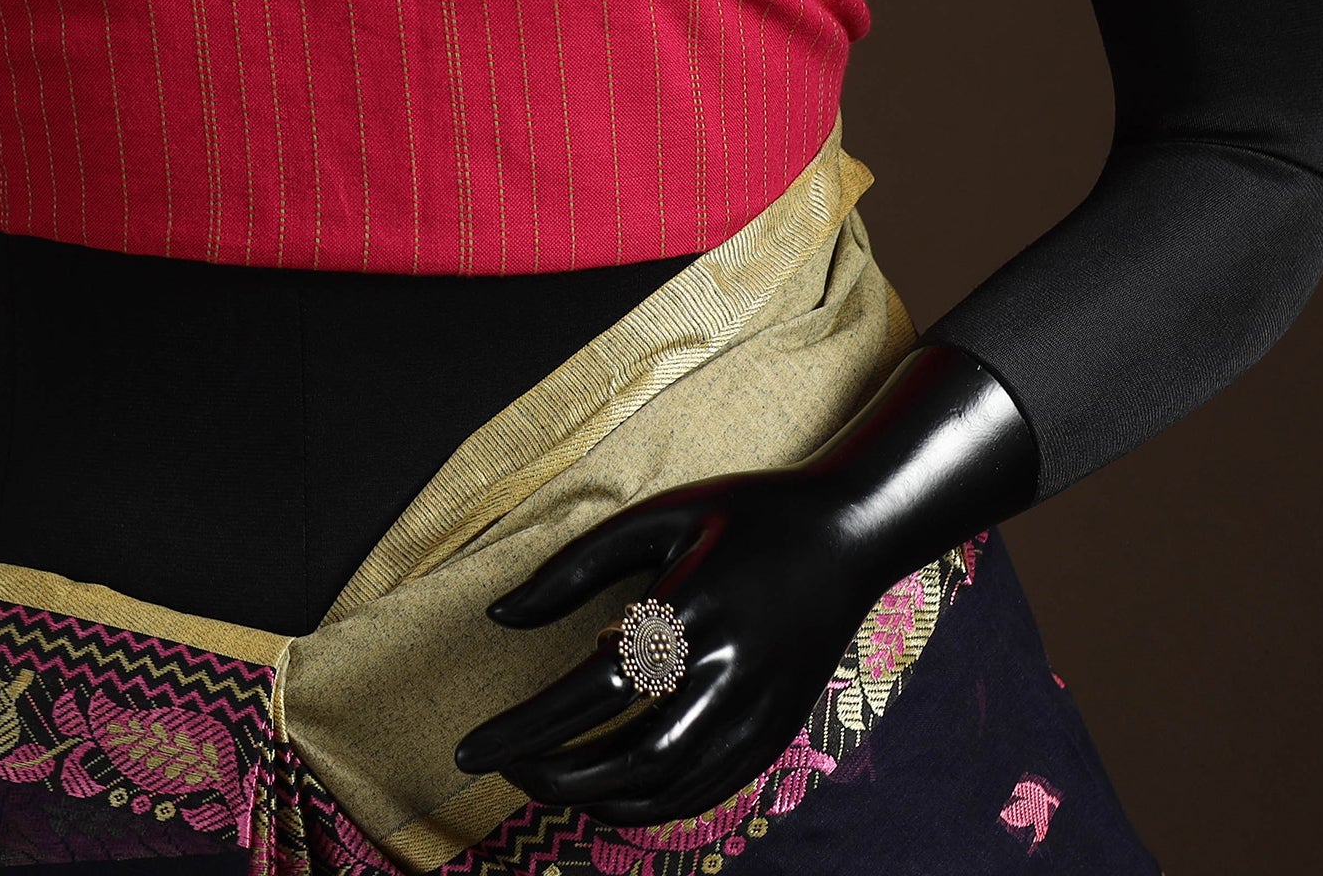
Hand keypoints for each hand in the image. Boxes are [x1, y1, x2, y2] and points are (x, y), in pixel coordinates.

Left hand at [451, 345, 1037, 826]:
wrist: (853, 535)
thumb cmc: (745, 516)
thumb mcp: (657, 515)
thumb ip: (575, 565)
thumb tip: (499, 616)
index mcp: (690, 608)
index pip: (591, 688)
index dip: (524, 728)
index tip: (469, 749)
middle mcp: (727, 669)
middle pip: (626, 753)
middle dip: (553, 773)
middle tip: (502, 767)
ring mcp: (759, 709)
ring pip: (667, 785)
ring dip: (596, 797)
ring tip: (545, 781)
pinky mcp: (777, 731)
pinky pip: (706, 791)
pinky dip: (650, 806)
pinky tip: (609, 794)